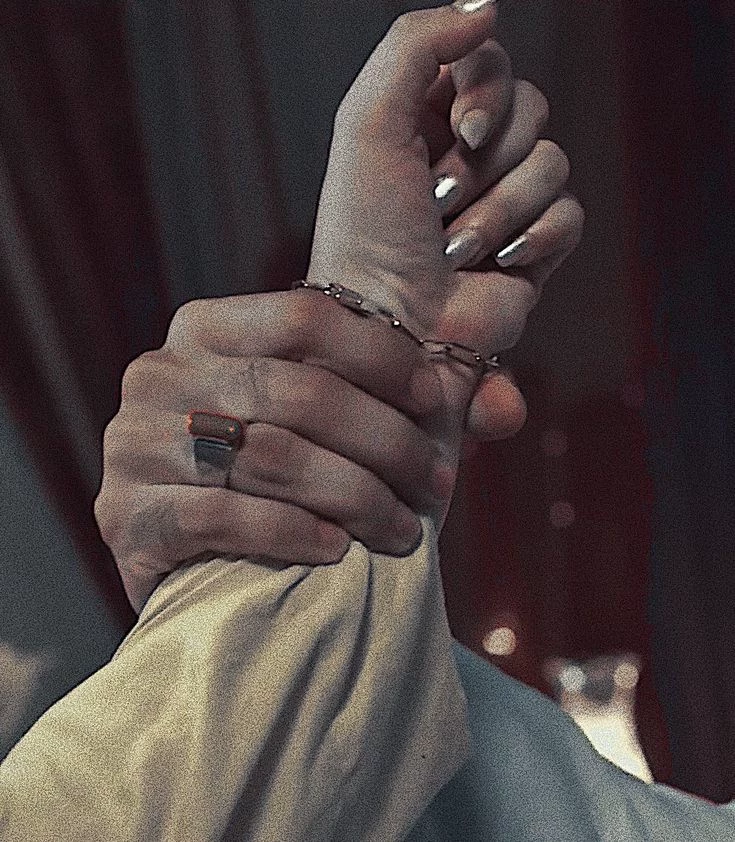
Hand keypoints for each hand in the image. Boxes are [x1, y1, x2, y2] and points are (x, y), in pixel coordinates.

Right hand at [96, 292, 450, 611]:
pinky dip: (290, 532)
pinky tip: (335, 551)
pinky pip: (222, 517)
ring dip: (355, 494)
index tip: (433, 400)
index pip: (308, 316)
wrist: (182, 551)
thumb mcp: (318, 420)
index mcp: (206, 328)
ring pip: (268, 455)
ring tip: (404, 527)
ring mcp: (134, 444)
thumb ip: (404, 402)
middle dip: (384, 441)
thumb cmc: (267, 474)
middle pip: (297, 391)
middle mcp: (160, 373)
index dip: (384, 355)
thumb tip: (507, 406)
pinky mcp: (126, 515)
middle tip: (434, 482)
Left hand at [308, 2, 582, 441]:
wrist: (389, 323)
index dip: (488, 91)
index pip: (491, 63)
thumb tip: (486, 6)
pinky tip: (496, 265)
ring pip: (552, 163)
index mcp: (429, 120)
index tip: (462, 129)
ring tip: (452, 248)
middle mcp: (470, 157)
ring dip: (497, 211)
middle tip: (437, 203)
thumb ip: (417, 43)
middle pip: (532, 109)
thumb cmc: (367, 229)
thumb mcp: (368, 119)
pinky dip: (534, 239)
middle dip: (484, 163)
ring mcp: (505, 203)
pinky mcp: (534, 248)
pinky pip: (571, 214)